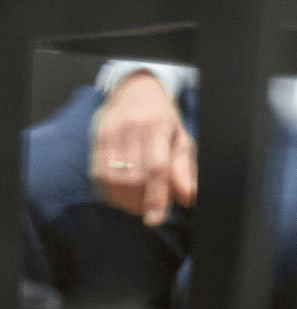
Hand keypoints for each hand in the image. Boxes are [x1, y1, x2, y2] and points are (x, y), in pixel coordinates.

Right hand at [91, 72, 197, 225]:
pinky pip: (97, 174)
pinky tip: (119, 195)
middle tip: (149, 209)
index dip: (156, 197)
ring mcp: (112, 132)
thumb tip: (189, 197)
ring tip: (136, 204)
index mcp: (159, 126)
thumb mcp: (181, 136)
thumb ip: (184, 167)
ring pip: (114, 178)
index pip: (156, 168)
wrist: (136, 90)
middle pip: (134, 177)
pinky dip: (109, 191)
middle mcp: (134, 128)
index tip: (155, 219)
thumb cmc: (163, 117)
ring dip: (124, 200)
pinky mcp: (96, 138)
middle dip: (141, 201)